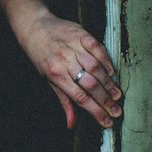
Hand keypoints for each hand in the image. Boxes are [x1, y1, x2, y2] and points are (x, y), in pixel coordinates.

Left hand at [19, 12, 121, 128]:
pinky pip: (98, 48)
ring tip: (116, 95)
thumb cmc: (42, 57)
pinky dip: (106, 61)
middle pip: (90, 84)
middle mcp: (64, 61)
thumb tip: (71, 124)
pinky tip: (111, 73)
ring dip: (108, 84)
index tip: (107, 121)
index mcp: (55, 74)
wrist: (35, 27)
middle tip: (117, 111)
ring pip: (95, 68)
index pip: (79, 97)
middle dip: (105, 100)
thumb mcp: (49, 79)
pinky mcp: (81, 34)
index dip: (95, 111)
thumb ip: (64, 101)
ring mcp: (73, 47)